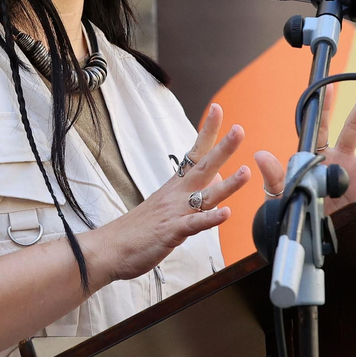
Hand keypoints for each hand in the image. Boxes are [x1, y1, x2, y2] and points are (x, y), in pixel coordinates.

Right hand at [85, 104, 249, 283]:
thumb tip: (213, 186)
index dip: (207, 132)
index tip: (217, 109)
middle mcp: (177, 194)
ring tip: (246, 172)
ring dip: (228, 184)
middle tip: (239, 130)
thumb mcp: (167, 206)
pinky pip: (194, 224)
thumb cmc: (138, 229)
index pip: (194, 153)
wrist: (110, 247)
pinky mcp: (172, 232)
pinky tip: (226, 214)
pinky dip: (210, 219)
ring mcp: (175, 212)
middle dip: (223, 148)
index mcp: (175, 186)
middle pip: (203, 167)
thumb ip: (189, 195)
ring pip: (205, 196)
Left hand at [250, 84, 355, 216]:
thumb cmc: (294, 209)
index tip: (330, 86)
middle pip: (354, 129)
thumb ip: (274, 175)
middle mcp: (341, 162)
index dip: (326, 108)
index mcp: (319, 157)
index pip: (322, 128)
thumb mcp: (281, 193)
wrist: (307, 238)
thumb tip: (259, 155)